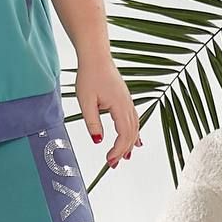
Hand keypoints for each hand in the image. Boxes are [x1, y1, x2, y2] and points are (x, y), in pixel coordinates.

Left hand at [75, 51, 141, 168]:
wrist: (96, 56)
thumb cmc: (89, 76)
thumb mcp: (85, 101)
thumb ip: (92, 121)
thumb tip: (98, 140)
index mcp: (119, 106)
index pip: (124, 134)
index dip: (117, 150)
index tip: (108, 161)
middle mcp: (128, 105)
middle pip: (131, 133)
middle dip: (123, 150)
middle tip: (113, 165)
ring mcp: (129, 101)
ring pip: (135, 127)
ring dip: (130, 143)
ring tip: (124, 157)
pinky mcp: (125, 99)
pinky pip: (134, 119)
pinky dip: (135, 132)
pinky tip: (136, 140)